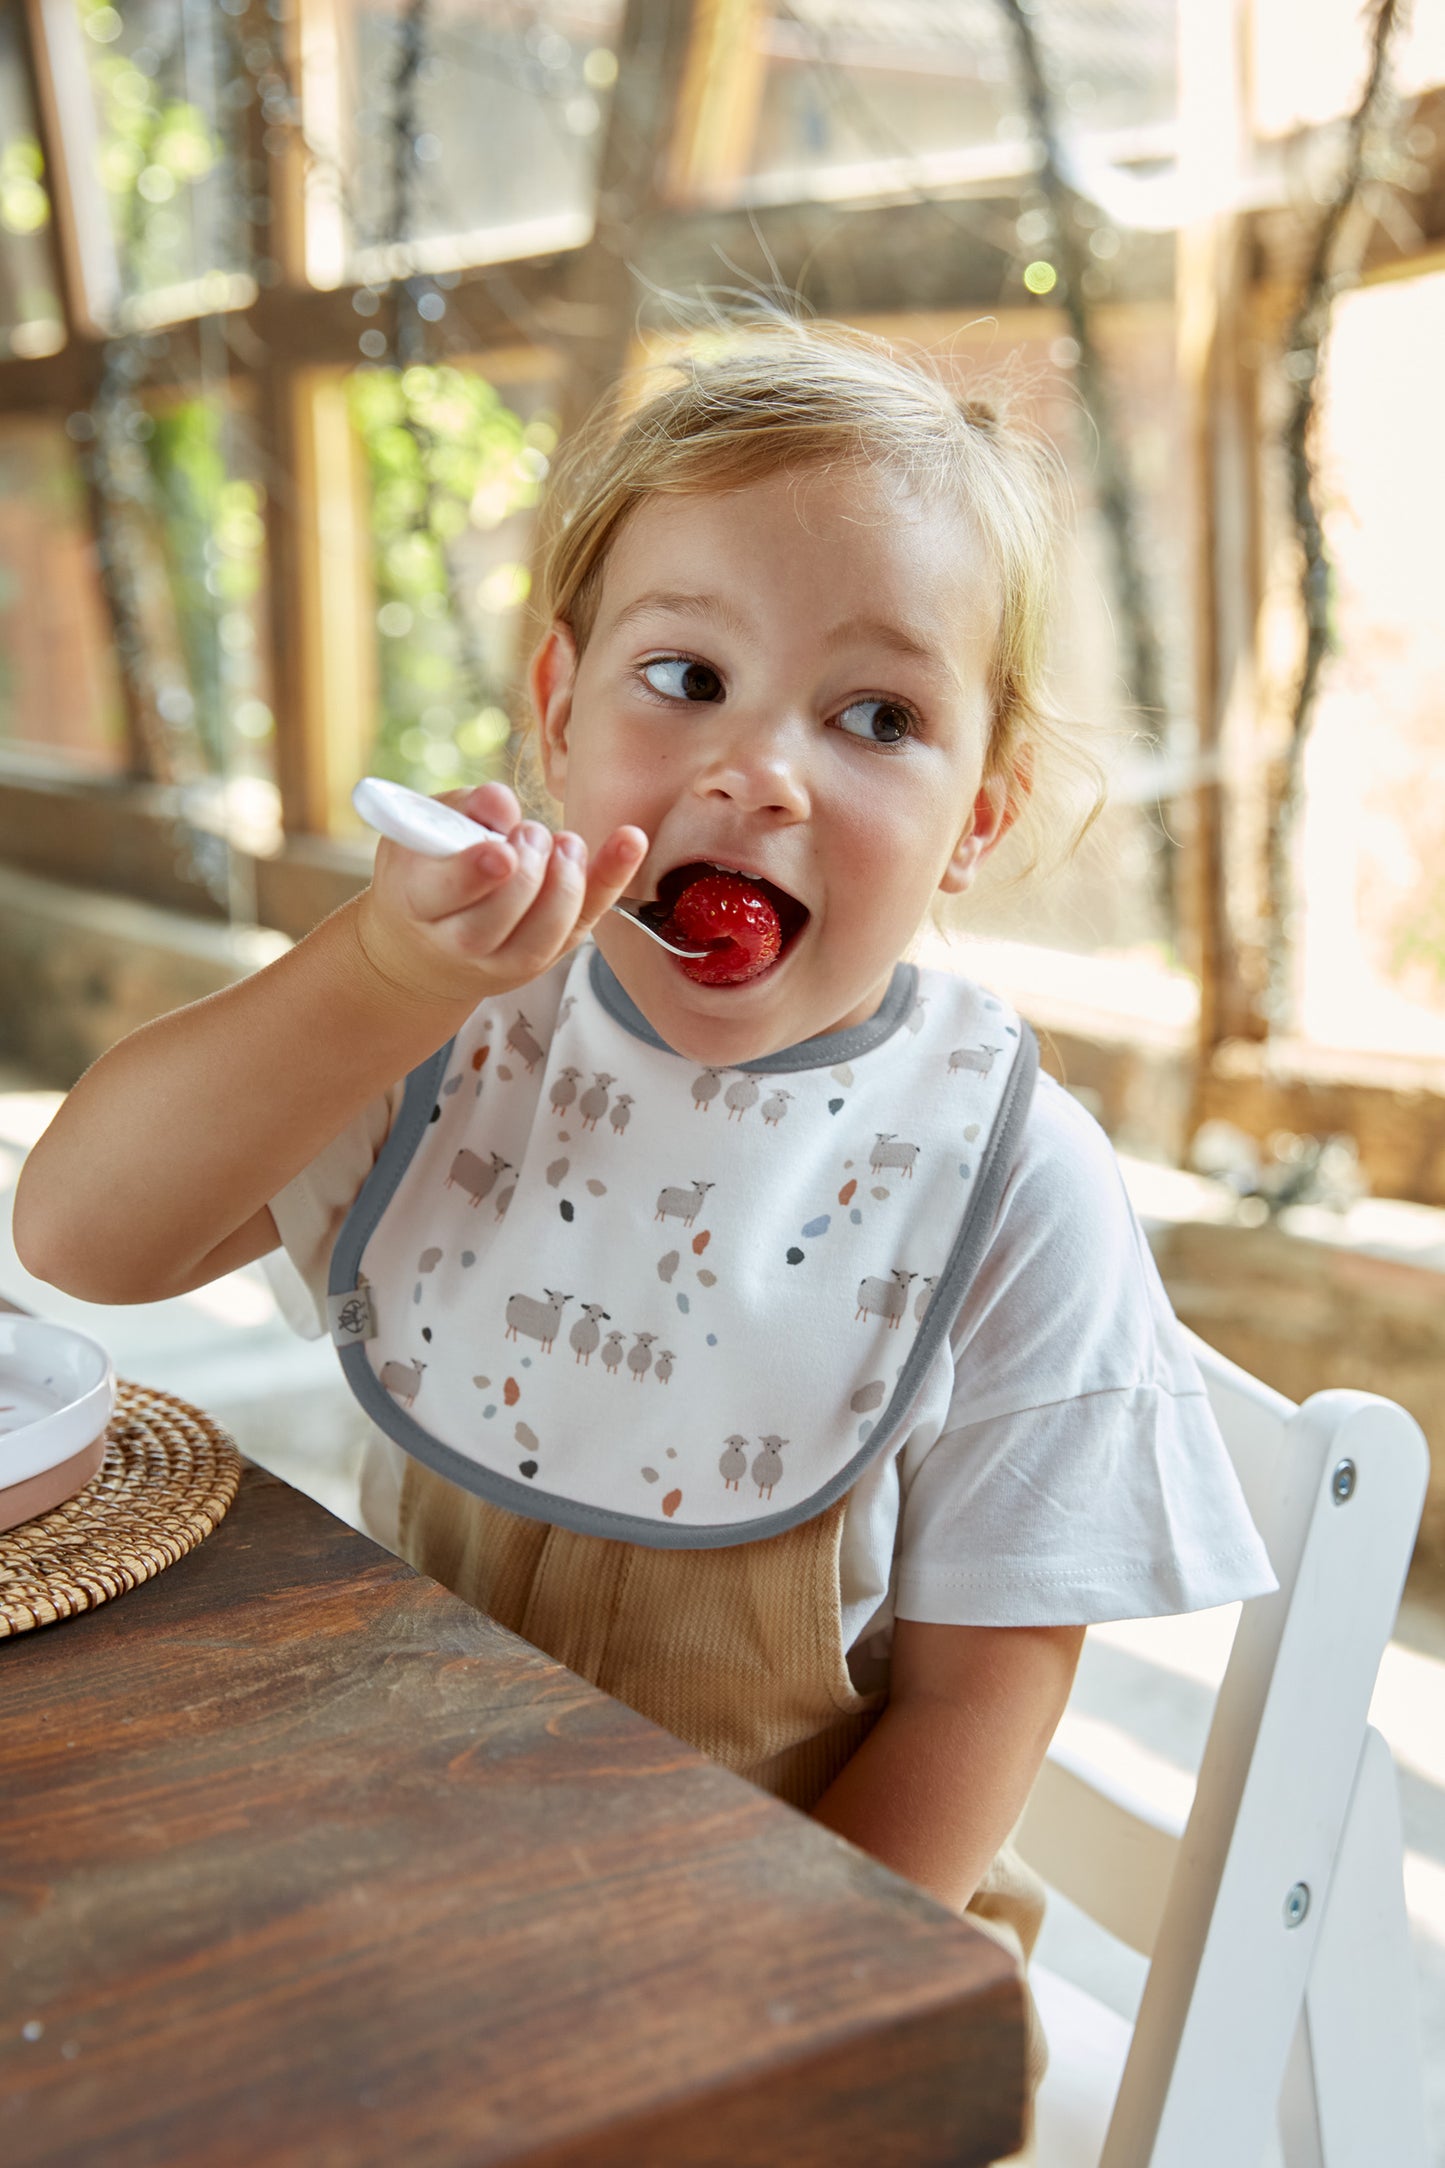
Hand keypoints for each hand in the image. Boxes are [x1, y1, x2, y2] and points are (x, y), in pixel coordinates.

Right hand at [353, 780, 646, 1016]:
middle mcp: (459, 944)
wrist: (427, 945)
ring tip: (565, 843)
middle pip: (498, 917)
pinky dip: (611, 880)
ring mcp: (505, 961)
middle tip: (531, 832)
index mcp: (417, 902)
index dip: (475, 873)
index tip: (503, 852)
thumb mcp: (425, 827)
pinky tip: (630, 841)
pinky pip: (584, 922)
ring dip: (566, 881)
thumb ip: (463, 808)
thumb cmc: (428, 870)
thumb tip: (502, 803)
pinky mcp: (547, 957)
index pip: (447, 893)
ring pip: (543, 933)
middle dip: (528, 869)